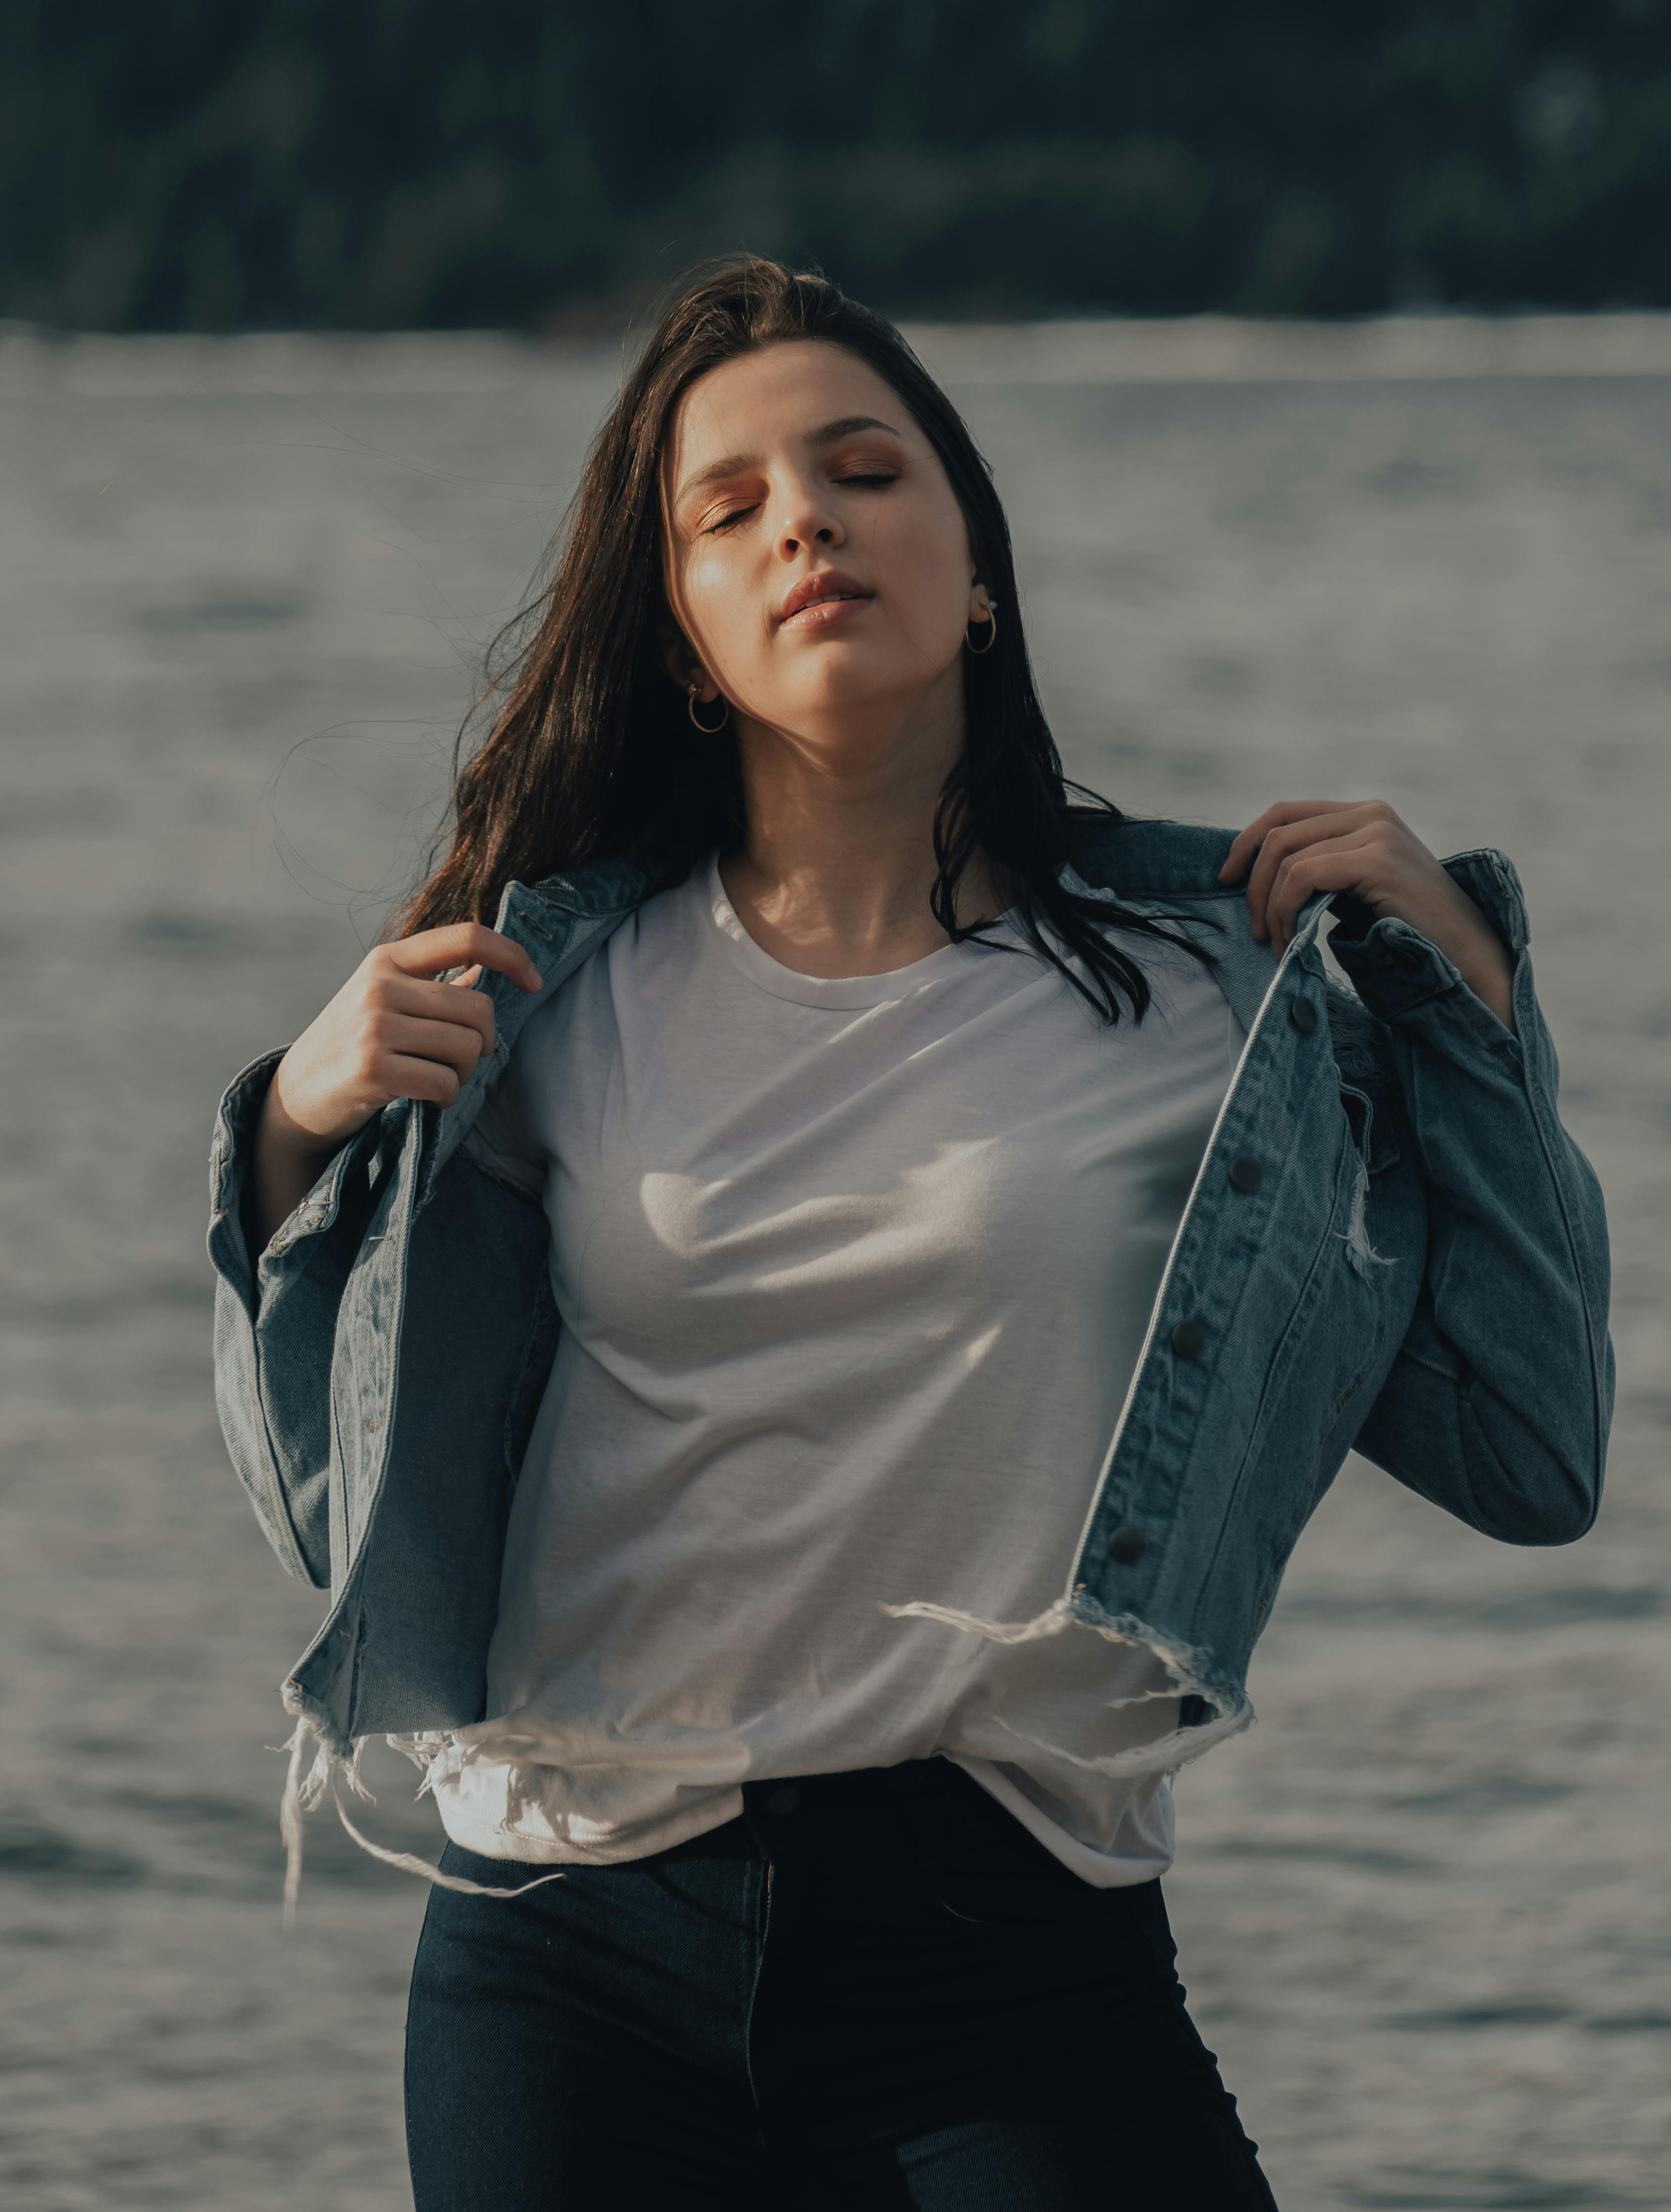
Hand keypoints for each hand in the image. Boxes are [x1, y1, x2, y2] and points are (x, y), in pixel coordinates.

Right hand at [252, 923, 542, 1246]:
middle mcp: (380, 984)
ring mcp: (374, 1024)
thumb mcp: (385, 1001)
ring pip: (467, 1047)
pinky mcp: (373, 1066)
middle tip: (460, 1060)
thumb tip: (486, 972)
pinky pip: (446, 1082)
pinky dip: (446, 1097)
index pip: (466, 936)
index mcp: (388, 959)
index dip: (512, 955)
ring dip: (463, 1074)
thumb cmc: (353, 1045)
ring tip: (435, 1078)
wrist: (295, 1094)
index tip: (535, 982)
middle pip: (479, 1008)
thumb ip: (433, 986)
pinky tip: (425, 1098)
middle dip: (484, 1043)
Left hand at [1219, 800, 1515, 1032]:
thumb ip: (1319, 870)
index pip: (1285, 812)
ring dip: (1269, 906)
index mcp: (1364, 813)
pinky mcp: (1377, 859)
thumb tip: (1257, 877)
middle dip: (1252, 884)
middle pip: (1278, 833)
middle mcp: (1370, 813)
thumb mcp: (1354, 889)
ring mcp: (1376, 831)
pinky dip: (1285, 910)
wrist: (1465, 952)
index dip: (1246, 841)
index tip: (1226, 878)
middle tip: (1255, 929)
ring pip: (1287, 857)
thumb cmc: (1408, 928)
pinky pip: (1303, 876)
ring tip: (1276, 942)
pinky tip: (1290, 939)